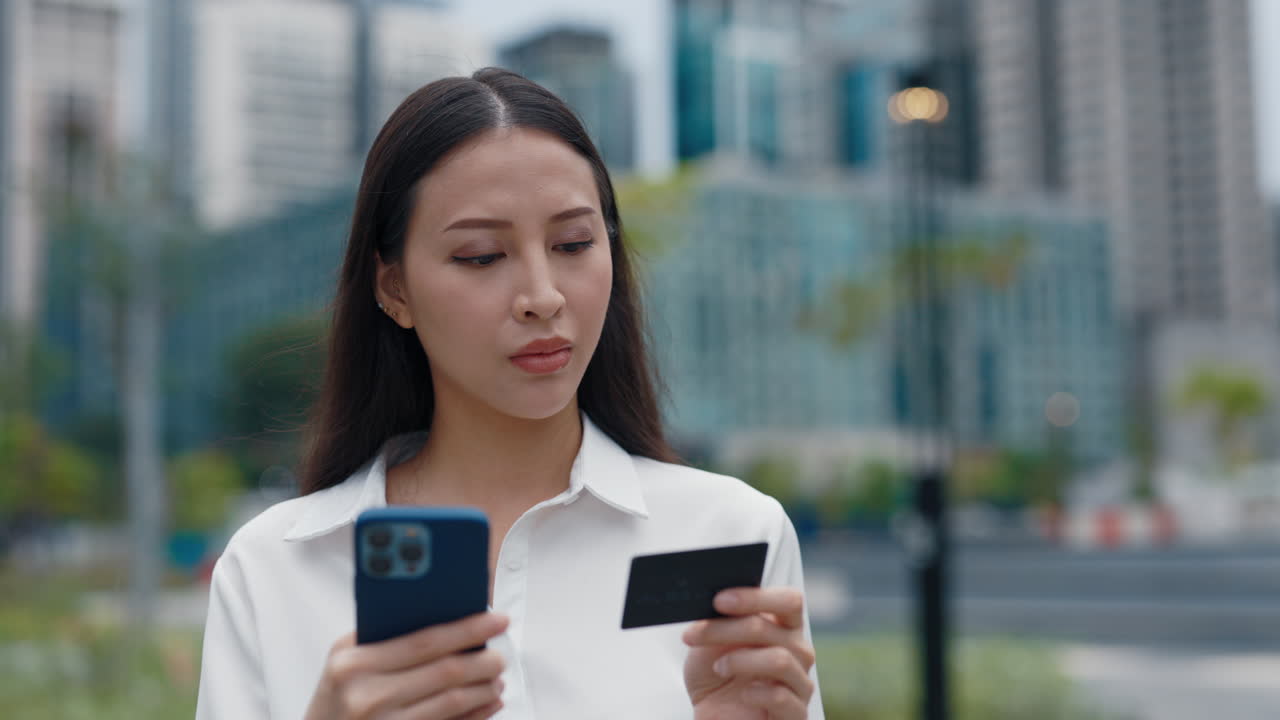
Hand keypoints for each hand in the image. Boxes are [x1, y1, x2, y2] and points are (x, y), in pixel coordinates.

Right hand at [304, 612, 508, 719]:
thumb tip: (448, 615)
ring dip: (483, 689)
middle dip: (484, 661)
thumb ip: (386, 635)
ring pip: (451, 703)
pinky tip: (487, 704)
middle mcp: (367, 695)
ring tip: (496, 678)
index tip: (496, 620)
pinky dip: (475, 715)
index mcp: (354, 663)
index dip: (468, 628)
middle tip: (501, 654)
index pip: (424, 640)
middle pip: (445, 673)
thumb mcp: (346, 658)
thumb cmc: (337, 694)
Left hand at [682, 588, 815, 719]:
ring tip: (718, 668)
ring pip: (780, 660)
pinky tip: (743, 694)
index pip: (788, 601)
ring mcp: (799, 684)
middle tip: (695, 634)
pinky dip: (756, 693)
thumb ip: (722, 619)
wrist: (714, 718)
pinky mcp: (795, 714)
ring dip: (738, 661)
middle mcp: (798, 652)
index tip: (719, 600)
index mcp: (783, 628)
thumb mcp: (711, 643)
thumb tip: (717, 598)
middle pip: (772, 628)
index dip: (754, 597)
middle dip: (728, 628)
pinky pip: (781, 697)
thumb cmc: (716, 679)